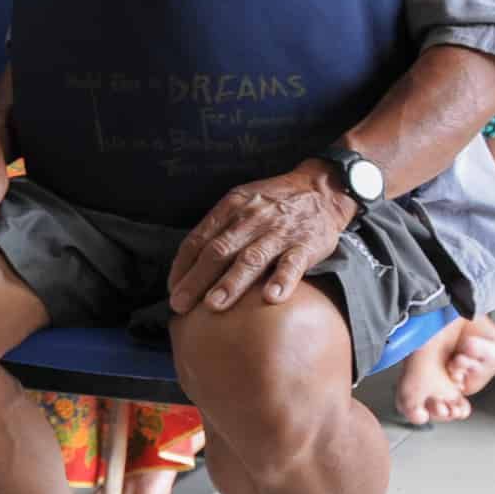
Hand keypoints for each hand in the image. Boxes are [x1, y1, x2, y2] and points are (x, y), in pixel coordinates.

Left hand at [166, 162, 357, 314]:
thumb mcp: (241, 203)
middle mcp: (251, 218)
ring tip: (213, 305)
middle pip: (218, 251)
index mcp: (231, 207)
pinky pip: (292, 263)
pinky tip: (271, 297)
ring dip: (231, 283)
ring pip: (251, 258)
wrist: (321, 188)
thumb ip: (218, 228)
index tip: (172, 289)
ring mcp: (278, 232)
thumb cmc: (274, 203)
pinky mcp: (306, 244)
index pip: (198, 239)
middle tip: (179, 305)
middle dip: (196, 280)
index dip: (182, 266)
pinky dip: (282, 280)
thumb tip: (189, 263)